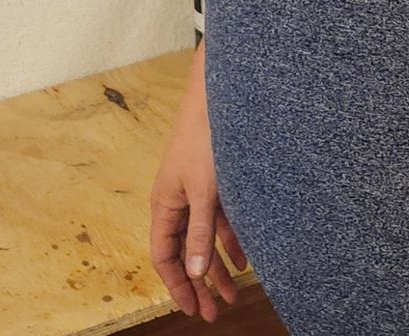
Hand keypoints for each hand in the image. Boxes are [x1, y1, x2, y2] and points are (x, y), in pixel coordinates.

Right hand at [149, 46, 250, 321]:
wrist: (218, 95)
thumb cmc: (205, 140)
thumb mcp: (203, 191)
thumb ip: (199, 232)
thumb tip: (192, 273)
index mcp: (165, 204)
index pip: (164, 256)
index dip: (177, 286)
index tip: (193, 310)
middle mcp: (177, 201)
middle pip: (185, 252)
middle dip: (199, 284)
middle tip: (214, 313)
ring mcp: (196, 191)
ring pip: (204, 238)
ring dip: (217, 266)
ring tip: (233, 295)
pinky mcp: (214, 181)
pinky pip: (220, 220)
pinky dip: (230, 241)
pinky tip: (243, 260)